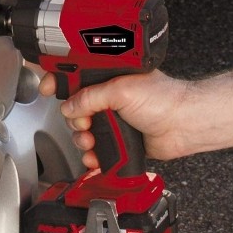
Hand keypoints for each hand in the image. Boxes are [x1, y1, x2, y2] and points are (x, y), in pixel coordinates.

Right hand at [39, 70, 190, 168]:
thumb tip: (70, 107)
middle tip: (84, 123)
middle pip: (75, 108)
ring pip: (82, 130)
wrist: (184, 125)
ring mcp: (113, 119)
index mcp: (109, 77)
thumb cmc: (164, 99)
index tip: (48, 89)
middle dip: (74, 119)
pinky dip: (92, 155)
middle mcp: (109, 96)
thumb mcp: (121, 90)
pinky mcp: (118, 140)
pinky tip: (95, 156)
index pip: (76, 76)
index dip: (59, 82)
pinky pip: (96, 149)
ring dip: (81, 139)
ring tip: (90, 142)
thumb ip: (91, 97)